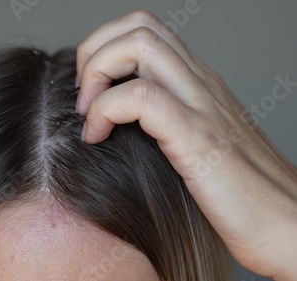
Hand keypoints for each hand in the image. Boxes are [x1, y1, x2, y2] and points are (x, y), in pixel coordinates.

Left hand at [76, 10, 296, 279]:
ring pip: (140, 46)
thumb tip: (113, 120)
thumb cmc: (238, 193)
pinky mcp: (199, 139)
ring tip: (89, 116)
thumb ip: (163, 121)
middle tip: (84, 100)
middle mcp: (200, 84)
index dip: (105, 49)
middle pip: (139, 26)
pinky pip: (142, 98)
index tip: (90, 94)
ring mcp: (202, 107)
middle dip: (95, 53)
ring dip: (98, 75)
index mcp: (198, 83)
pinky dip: (106, 111)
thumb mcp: (196, 141)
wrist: (287, 226)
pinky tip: (98, 138)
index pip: (146, 30)